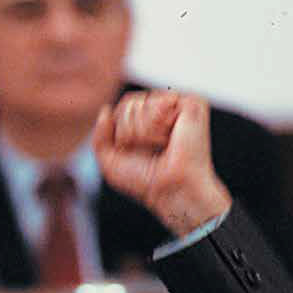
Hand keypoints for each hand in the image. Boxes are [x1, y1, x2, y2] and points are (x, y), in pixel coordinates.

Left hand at [93, 90, 230, 235]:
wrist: (168, 189)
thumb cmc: (145, 180)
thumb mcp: (110, 161)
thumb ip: (99, 135)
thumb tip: (105, 110)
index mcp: (148, 121)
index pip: (123, 108)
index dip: (120, 131)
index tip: (135, 151)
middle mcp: (164, 110)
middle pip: (129, 103)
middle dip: (129, 131)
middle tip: (148, 149)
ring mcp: (178, 106)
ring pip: (139, 103)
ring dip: (142, 132)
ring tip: (160, 145)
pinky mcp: (192, 104)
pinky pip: (158, 102)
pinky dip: (155, 126)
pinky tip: (167, 139)